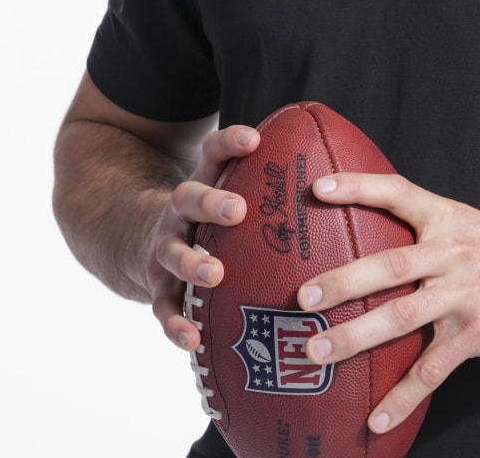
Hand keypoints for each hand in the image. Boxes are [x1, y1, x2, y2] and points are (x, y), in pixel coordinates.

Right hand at [145, 124, 260, 351]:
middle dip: (212, 202)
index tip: (255, 139)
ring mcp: (164, 248)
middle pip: (188, 197)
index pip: (212, 153)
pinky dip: (176, 324)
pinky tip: (193, 340)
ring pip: (172, 252)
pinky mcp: (157, 287)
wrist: (139, 239)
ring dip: (191, 263)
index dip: (230, 142)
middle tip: (239, 210)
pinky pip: (163, 307)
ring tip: (214, 274)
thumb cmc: (209, 219)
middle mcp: (179, 212)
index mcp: (203, 183)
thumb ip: (269, 187)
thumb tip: (339, 178)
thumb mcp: (226, 191)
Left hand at [296, 173, 479, 434]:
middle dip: (342, 281)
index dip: (357, 187)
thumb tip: (373, 243)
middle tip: (303, 296)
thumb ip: (428, 232)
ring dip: (356, 337)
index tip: (316, 189)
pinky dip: (402, 395)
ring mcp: (466, 294)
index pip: (397, 192)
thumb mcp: (472, 226)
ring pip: (402, 316)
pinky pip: (433, 369)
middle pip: (389, 264)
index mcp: (447, 219)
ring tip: (318, 351)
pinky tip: (376, 416)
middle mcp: (453, 253)